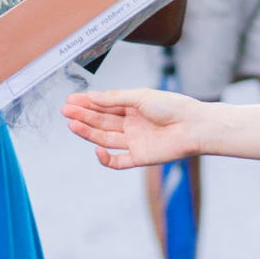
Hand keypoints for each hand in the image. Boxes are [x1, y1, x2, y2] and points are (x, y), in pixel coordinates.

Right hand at [63, 88, 203, 168]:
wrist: (194, 126)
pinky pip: (119, 161)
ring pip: (106, 138)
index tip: (70, 100)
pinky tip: (96, 149)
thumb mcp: (140, 96)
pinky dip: (106, 159)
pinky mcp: (140, 157)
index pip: (105, 105)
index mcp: (133, 107)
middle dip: (83, 116)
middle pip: (102, 121)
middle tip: (66, 111)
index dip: (87, 103)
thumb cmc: (172, 106)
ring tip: (72, 124)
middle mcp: (132, 124)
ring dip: (88, 132)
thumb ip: (115, 99)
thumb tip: (91, 96)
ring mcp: (135, 141)